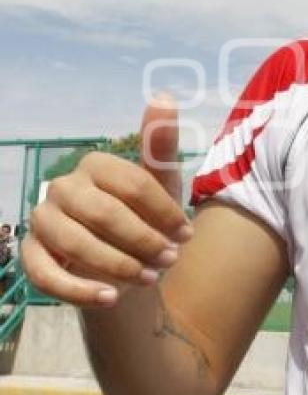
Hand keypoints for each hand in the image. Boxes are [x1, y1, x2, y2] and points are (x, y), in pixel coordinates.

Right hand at [21, 95, 192, 306]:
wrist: (123, 271)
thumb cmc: (144, 223)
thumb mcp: (162, 190)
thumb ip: (160, 149)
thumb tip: (162, 95)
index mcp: (95, 164)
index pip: (133, 184)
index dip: (164, 212)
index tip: (187, 234)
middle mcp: (62, 186)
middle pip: (105, 214)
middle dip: (143, 241)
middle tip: (171, 260)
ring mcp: (42, 220)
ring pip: (75, 244)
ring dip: (117, 266)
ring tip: (148, 279)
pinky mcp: (32, 254)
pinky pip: (46, 275)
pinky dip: (79, 290)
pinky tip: (111, 298)